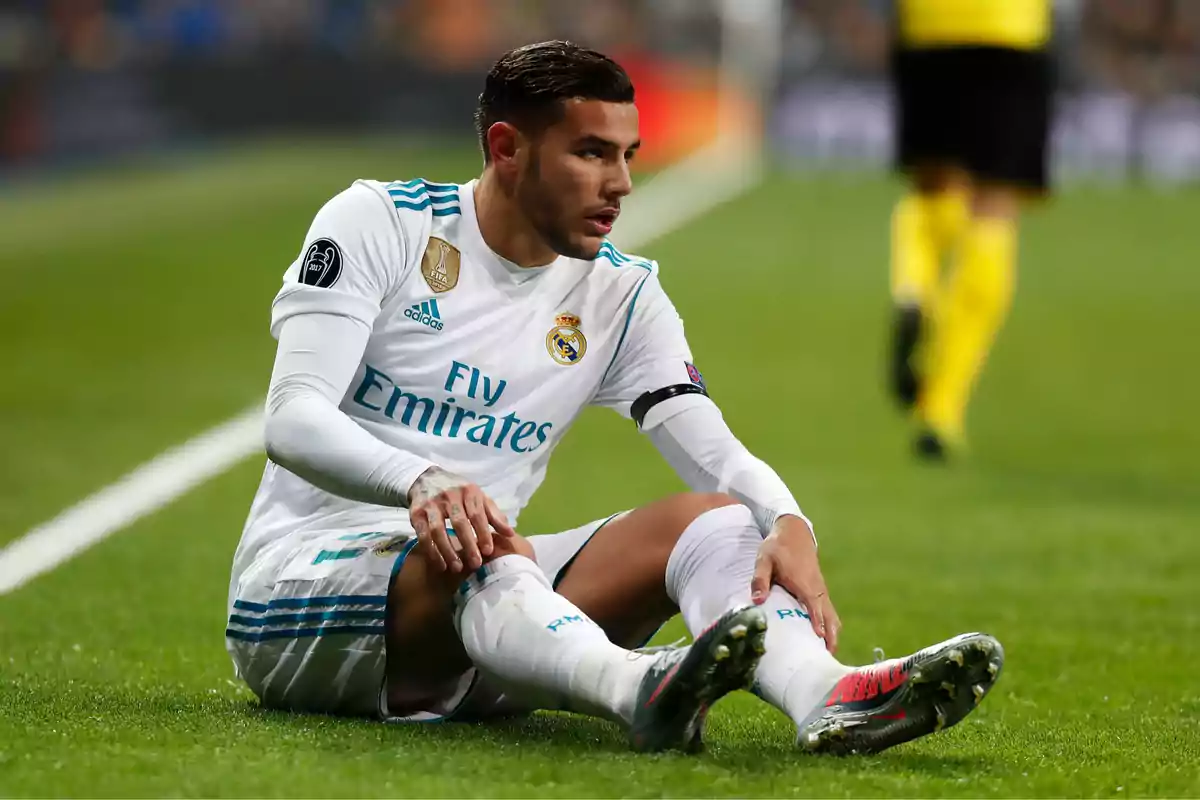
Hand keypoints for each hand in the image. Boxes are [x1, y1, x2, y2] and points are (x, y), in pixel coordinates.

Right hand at [407, 467, 515, 572]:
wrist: (426, 478)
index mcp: (468, 491)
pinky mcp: (415, 514)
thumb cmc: (458, 492)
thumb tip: (510, 534)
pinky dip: (431, 552)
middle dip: (468, 545)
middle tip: (475, 564)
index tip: (488, 551)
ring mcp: (431, 505)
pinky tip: (440, 565)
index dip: (483, 533)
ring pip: (438, 530)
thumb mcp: (478, 497)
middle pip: (459, 522)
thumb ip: (494, 515)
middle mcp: (449, 496)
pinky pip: (422, 535)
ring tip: (457, 568)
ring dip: (448, 551)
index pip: (477, 514)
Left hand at [750, 515, 840, 652]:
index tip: (820, 639)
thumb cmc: (777, 546)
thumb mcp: (764, 560)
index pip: (814, 606)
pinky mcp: (820, 589)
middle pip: (829, 615)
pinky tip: (824, 637)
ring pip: (832, 614)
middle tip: (828, 657)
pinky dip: (830, 624)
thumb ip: (760, 580)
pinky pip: (829, 610)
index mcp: (804, 583)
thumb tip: (757, 601)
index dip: (817, 622)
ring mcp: (820, 589)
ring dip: (832, 632)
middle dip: (831, 636)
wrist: (794, 531)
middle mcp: (816, 588)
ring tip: (827, 653)